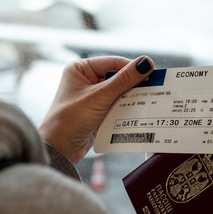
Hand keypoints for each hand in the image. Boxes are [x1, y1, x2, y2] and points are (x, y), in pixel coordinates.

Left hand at [38, 56, 153, 163]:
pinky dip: (126, 108)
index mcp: (80, 68)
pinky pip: (117, 105)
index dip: (132, 67)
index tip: (151, 72)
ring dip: (131, 98)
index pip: (113, 62)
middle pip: (117, 77)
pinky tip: (138, 111)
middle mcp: (86, 79)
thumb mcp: (99, 97)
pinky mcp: (97, 110)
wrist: (58, 151)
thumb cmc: (69, 120)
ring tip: (149, 100)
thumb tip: (145, 64)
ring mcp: (92, 96)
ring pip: (119, 92)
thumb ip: (124, 80)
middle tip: (153, 87)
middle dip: (133, 84)